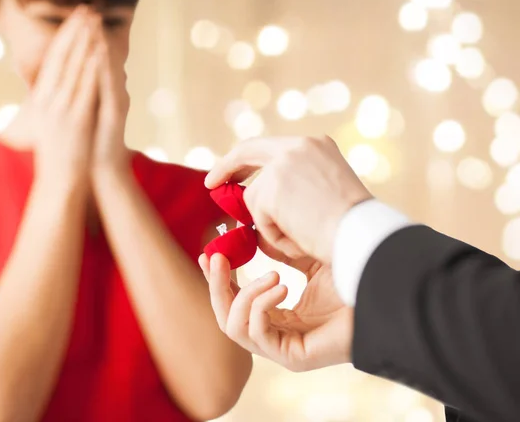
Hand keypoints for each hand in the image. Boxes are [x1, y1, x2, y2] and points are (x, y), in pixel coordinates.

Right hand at [6, 7, 102, 191]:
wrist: (60, 181)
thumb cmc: (58, 153)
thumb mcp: (51, 123)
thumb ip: (54, 104)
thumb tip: (59, 87)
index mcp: (42, 99)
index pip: (54, 61)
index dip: (65, 37)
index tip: (75, 18)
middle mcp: (48, 100)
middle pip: (62, 58)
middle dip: (75, 32)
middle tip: (86, 9)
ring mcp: (61, 109)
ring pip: (73, 68)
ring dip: (83, 42)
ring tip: (93, 21)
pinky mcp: (75, 119)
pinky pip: (84, 89)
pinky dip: (90, 69)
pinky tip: (98, 51)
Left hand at [91, 24, 130, 174]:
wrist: (104, 170)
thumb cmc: (95, 143)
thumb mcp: (89, 112)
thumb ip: (90, 95)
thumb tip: (84, 82)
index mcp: (104, 92)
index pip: (96, 60)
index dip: (89, 40)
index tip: (79, 19)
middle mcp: (113, 93)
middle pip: (104, 59)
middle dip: (95, 35)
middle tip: (90, 12)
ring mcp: (116, 102)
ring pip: (108, 68)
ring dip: (102, 45)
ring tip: (95, 24)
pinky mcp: (115, 113)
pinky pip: (109, 86)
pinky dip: (104, 68)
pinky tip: (100, 53)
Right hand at [198, 239, 352, 371]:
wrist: (382, 292)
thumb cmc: (353, 278)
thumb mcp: (307, 260)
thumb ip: (279, 252)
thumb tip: (251, 233)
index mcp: (278, 316)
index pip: (234, 302)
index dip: (218, 279)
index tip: (209, 254)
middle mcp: (276, 334)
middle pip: (225, 317)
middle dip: (217, 286)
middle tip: (217, 257)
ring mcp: (282, 348)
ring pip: (234, 327)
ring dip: (244, 294)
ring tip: (272, 274)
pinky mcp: (292, 357)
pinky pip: (257, 333)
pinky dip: (261, 304)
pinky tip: (281, 284)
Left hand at [205, 136, 371, 263]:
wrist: (363, 236)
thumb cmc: (353, 228)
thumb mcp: (325, 196)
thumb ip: (292, 190)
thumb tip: (252, 206)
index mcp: (315, 146)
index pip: (271, 146)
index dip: (247, 159)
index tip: (231, 172)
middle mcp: (298, 146)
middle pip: (248, 151)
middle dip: (226, 168)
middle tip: (211, 184)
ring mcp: (283, 164)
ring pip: (255, 199)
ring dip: (272, 226)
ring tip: (304, 237)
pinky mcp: (271, 187)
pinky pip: (258, 219)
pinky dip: (275, 237)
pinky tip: (301, 240)